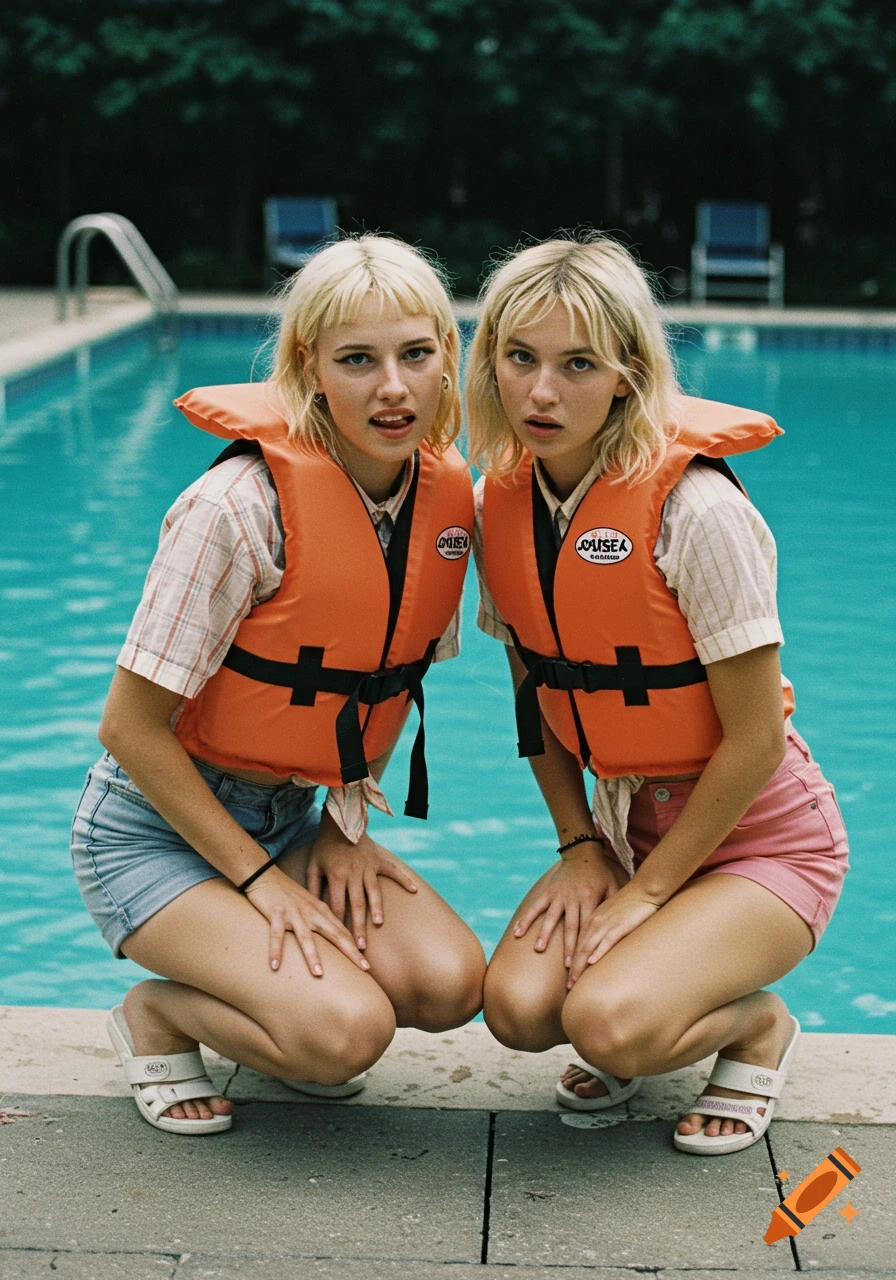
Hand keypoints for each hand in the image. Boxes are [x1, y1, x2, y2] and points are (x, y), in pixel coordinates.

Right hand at [244, 865, 369, 976]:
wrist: (265, 874)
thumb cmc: (288, 893)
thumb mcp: (309, 905)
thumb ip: (321, 920)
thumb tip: (335, 938)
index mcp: (321, 911)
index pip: (343, 932)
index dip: (355, 948)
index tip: (366, 966)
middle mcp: (311, 912)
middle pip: (334, 934)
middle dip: (350, 952)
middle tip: (364, 969)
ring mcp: (294, 913)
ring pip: (306, 937)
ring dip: (312, 955)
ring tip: (319, 974)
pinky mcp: (276, 913)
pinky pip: (276, 934)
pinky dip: (275, 950)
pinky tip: (274, 966)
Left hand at [306, 823, 417, 948]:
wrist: (341, 822)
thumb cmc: (324, 847)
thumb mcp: (313, 866)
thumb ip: (311, 887)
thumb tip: (310, 910)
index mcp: (336, 875)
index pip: (336, 905)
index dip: (338, 924)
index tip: (340, 941)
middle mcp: (353, 872)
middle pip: (356, 903)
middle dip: (358, 926)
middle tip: (361, 946)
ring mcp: (368, 866)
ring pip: (374, 891)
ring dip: (377, 908)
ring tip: (379, 924)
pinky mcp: (379, 859)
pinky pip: (394, 870)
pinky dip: (405, 879)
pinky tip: (414, 890)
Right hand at [511, 846, 627, 966]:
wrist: (583, 853)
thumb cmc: (601, 874)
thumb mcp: (613, 886)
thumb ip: (615, 906)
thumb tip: (621, 928)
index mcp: (590, 899)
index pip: (588, 927)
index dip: (586, 946)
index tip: (585, 963)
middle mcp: (573, 898)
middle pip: (570, 927)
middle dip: (568, 948)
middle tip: (566, 967)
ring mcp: (558, 895)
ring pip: (550, 917)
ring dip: (544, 934)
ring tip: (538, 949)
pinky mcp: (549, 892)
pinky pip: (536, 907)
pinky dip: (526, 919)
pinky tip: (518, 933)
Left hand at [567, 882, 661, 986]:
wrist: (644, 889)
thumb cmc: (630, 903)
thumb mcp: (612, 914)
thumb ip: (604, 927)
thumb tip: (601, 945)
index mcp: (592, 919)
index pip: (579, 943)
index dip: (573, 961)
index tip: (569, 977)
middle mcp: (596, 921)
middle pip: (580, 948)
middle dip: (574, 969)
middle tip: (568, 986)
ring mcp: (607, 923)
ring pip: (589, 947)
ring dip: (581, 966)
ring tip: (575, 981)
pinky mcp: (620, 925)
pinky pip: (607, 940)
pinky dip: (598, 952)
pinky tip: (592, 963)